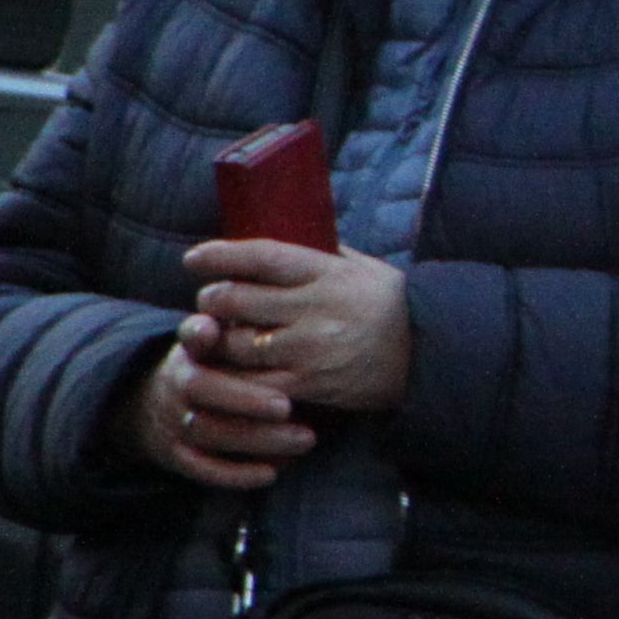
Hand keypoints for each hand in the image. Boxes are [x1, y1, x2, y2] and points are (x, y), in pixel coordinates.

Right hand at [125, 328, 312, 490]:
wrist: (165, 403)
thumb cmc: (223, 362)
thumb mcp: (229, 336)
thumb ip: (251, 322)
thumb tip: (296, 298)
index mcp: (193, 348)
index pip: (191, 335)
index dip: (199, 333)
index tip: (212, 330)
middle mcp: (178, 381)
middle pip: (202, 388)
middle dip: (245, 399)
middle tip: (288, 406)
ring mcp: (172, 419)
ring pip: (207, 430)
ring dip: (255, 439)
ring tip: (305, 439)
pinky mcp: (174, 454)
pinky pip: (199, 467)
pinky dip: (234, 473)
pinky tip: (271, 473)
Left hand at [187, 239, 412, 414]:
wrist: (424, 355)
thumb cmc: (388, 305)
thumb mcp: (363, 267)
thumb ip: (323, 254)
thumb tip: (282, 235)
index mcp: (328, 273)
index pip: (262, 256)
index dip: (221, 255)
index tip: (194, 258)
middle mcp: (316, 309)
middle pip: (236, 300)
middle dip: (212, 299)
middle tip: (210, 300)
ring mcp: (309, 349)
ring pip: (234, 343)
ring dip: (216, 340)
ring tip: (218, 335)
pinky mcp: (306, 384)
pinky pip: (249, 382)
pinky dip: (232, 376)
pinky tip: (230, 369)